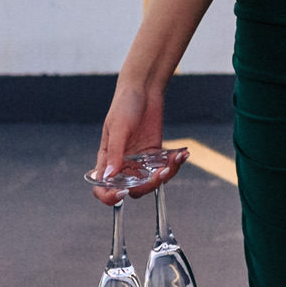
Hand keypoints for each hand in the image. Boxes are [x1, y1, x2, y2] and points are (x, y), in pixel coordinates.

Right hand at [91, 81, 165, 205]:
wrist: (144, 89)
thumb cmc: (124, 105)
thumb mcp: (118, 128)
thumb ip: (115, 153)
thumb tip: (108, 177)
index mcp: (107, 160)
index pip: (103, 187)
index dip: (109, 197)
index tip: (122, 193)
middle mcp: (123, 164)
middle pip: (132, 189)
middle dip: (147, 185)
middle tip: (160, 173)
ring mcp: (140, 160)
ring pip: (151, 181)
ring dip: (165, 175)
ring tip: (175, 160)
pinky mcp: (155, 154)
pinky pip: (165, 167)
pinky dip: (174, 164)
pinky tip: (182, 154)